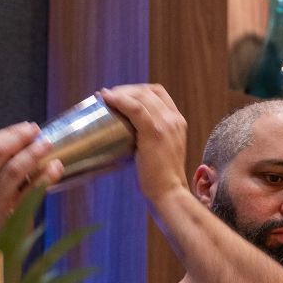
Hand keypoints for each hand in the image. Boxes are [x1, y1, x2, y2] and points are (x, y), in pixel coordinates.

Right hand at [0, 122, 63, 259]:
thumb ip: (5, 169)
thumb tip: (32, 145)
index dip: (11, 132)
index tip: (28, 128)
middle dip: (21, 138)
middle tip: (39, 133)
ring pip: (13, 169)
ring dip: (33, 154)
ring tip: (48, 145)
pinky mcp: (10, 213)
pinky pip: (29, 190)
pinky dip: (45, 176)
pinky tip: (56, 168)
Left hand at [99, 85, 187, 206]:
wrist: (169, 193)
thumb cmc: (161, 179)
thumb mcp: (162, 152)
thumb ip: (152, 140)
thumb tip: (128, 136)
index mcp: (178, 122)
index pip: (158, 94)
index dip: (138, 90)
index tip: (123, 96)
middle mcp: (174, 119)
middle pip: (148, 91)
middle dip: (126, 89)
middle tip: (109, 96)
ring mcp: (165, 124)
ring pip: (140, 96)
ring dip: (120, 92)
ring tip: (104, 97)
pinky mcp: (153, 132)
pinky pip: (134, 108)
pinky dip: (119, 100)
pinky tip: (107, 98)